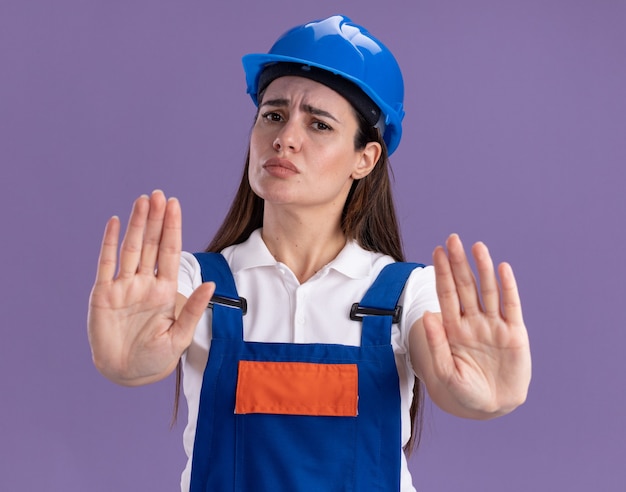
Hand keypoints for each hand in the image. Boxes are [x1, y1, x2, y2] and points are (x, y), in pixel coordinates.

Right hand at [87, 190, 214, 385]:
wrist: (127, 373)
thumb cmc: (157, 357)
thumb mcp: (180, 335)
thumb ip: (193, 309)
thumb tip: (211, 285)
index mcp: (165, 290)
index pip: (170, 251)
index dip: (172, 228)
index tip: (175, 205)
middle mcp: (145, 283)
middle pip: (151, 244)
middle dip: (155, 219)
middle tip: (159, 195)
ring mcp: (124, 286)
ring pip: (131, 248)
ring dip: (136, 224)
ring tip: (143, 201)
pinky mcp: (104, 294)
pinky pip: (106, 264)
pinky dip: (110, 243)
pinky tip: (116, 223)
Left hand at [416, 234, 530, 417]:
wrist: (491, 407)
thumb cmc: (463, 391)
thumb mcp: (445, 372)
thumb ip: (436, 344)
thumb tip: (428, 315)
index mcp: (453, 329)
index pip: (446, 295)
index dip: (442, 273)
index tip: (437, 252)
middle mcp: (472, 322)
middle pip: (464, 287)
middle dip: (458, 263)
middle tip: (453, 239)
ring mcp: (493, 326)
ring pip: (487, 291)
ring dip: (483, 269)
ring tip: (477, 247)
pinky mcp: (514, 333)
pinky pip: (511, 306)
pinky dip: (508, 287)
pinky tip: (502, 269)